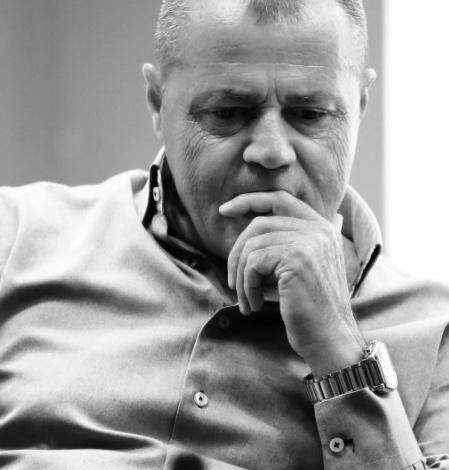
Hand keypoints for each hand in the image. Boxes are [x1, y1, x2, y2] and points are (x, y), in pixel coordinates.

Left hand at [219, 191, 364, 375]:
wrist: (330, 339)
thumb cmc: (310, 308)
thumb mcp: (303, 268)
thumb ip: (287, 244)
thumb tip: (252, 228)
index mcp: (321, 228)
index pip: (280, 199)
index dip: (249, 200)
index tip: (224, 210)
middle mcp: (318, 229)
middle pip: (259, 223)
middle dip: (237, 251)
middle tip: (231, 280)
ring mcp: (308, 242)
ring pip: (252, 245)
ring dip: (240, 277)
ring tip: (247, 300)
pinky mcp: (296, 259)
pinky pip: (253, 263)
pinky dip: (246, 286)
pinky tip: (255, 304)